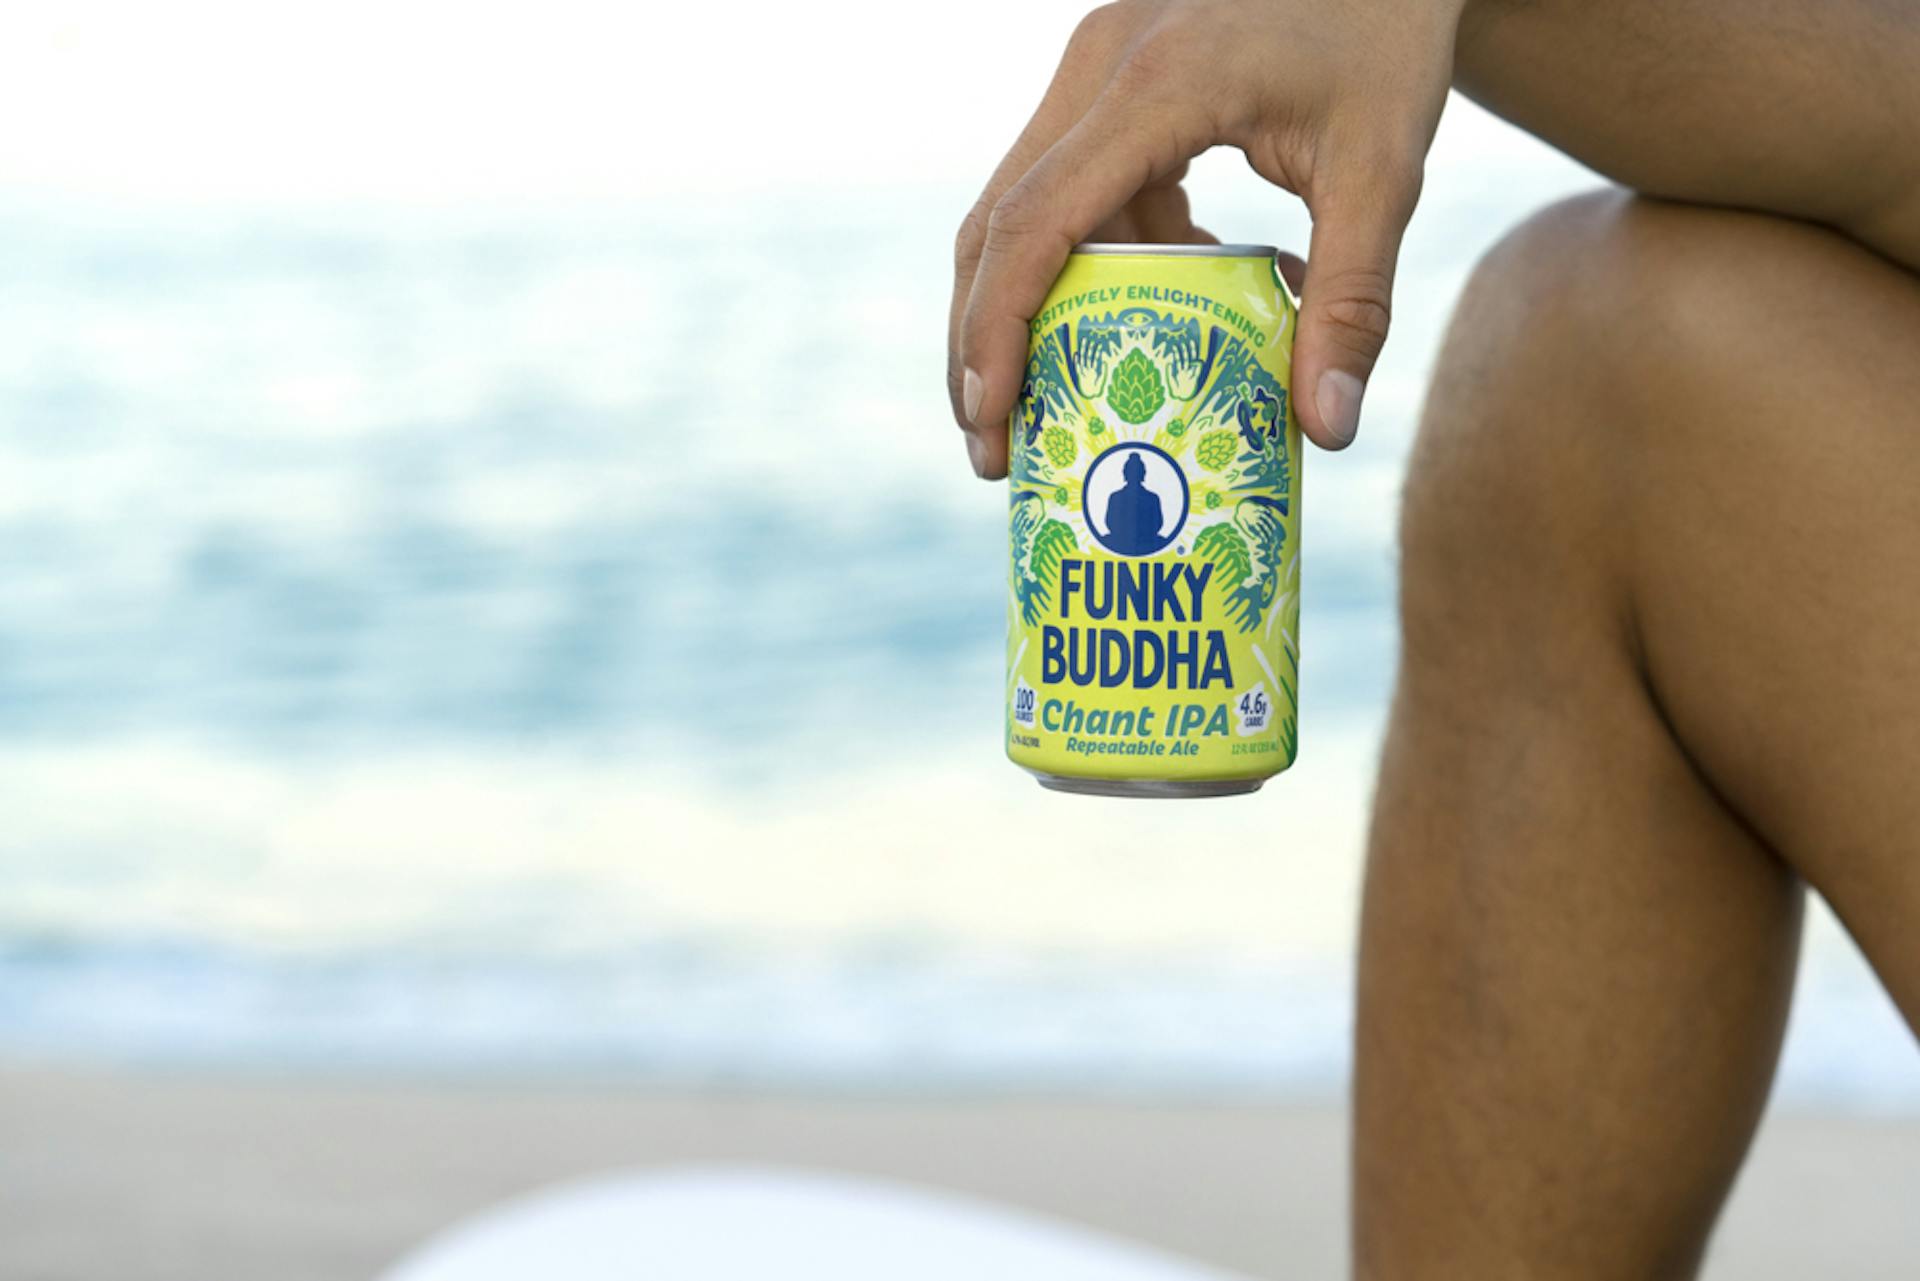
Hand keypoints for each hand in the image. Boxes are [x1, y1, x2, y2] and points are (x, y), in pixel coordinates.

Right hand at [948, 0, 1459, 476]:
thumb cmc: (1387, 37)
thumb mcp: (1383, 170)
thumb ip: (1351, 299)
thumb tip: (1325, 431)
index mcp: (1155, 84)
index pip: (1035, 223)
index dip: (996, 329)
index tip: (990, 419)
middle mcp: (1096, 67)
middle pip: (995, 223)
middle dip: (983, 342)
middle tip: (995, 447)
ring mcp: (1092, 69)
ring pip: (1019, 208)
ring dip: (1026, 308)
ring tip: (1049, 406)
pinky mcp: (1107, 80)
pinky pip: (1069, 188)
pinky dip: (1087, 263)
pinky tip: (1141, 315)